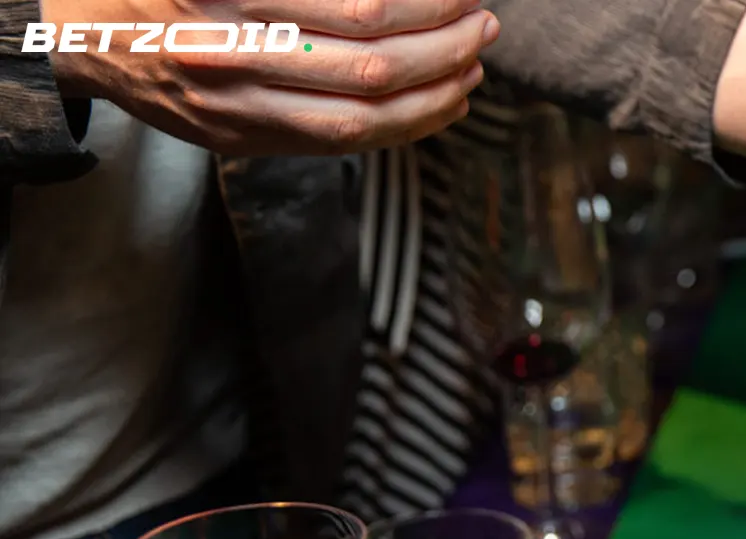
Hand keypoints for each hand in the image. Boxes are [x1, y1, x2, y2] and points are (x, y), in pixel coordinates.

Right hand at [43, 0, 497, 154]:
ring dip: (435, 92)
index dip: (426, 3)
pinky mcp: (241, 140)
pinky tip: (440, 104)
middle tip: (482, 24)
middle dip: (445, 46)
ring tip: (472, 64)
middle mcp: (230, 50)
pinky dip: (404, 127)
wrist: (88, 31)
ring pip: (363, 114)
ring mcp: (234, 104)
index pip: (360, 7)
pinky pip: (341, 142)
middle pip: (371, 63)